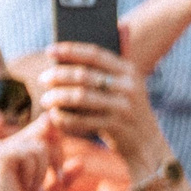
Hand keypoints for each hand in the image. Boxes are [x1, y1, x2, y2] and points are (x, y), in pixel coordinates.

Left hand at [35, 42, 168, 179]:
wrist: (147, 143)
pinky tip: (55, 116)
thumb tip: (82, 47)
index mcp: (129, 71)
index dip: (70, 51)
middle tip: (44, 79)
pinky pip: (81, 119)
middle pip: (84, 75)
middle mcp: (129, 87)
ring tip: (46, 99)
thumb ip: (109, 67)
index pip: (95, 54)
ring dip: (58, 97)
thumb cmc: (126, 109)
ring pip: (80, 97)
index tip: (49, 51)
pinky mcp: (116, 126)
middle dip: (58, 76)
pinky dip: (64, 118)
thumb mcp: (125, 85)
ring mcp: (123, 107)